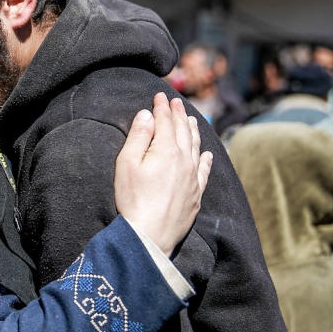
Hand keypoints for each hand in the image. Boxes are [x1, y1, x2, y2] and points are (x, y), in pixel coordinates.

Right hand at [114, 92, 212, 255]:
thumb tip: (147, 115)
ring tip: (192, 120)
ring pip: (196, 147)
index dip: (161, 107)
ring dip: (193, 131)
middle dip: (178, 114)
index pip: (165, 121)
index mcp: (166, 150)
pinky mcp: (195, 195)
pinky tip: (205, 154)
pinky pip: (204, 171)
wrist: (149, 235)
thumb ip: (138, 136)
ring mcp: (193, 178)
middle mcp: (185, 160)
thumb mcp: (126, 164)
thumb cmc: (132, 200)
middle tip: (176, 102)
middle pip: (183, 130)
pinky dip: (205, 158)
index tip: (159, 96)